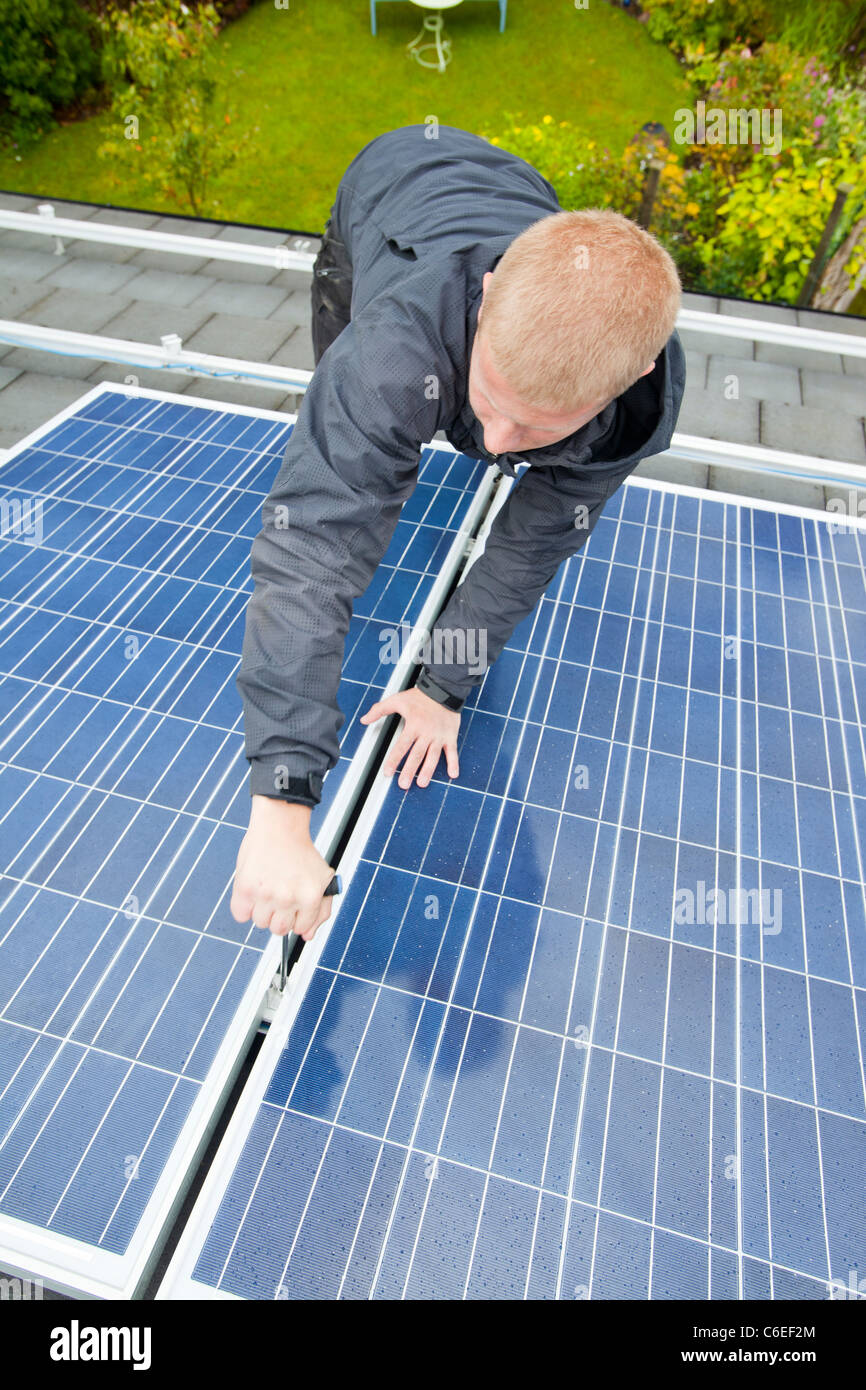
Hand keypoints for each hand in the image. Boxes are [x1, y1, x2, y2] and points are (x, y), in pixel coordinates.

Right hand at [230, 796, 335, 941]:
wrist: (280, 826)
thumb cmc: (300, 852)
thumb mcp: (322, 879)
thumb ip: (321, 910)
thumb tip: (308, 936)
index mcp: (310, 897)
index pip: (300, 929)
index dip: (295, 915)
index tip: (293, 901)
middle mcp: (288, 898)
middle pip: (278, 930)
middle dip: (279, 915)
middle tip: (279, 893)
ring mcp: (265, 894)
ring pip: (260, 923)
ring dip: (261, 909)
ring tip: (267, 887)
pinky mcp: (245, 888)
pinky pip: (240, 915)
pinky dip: (244, 906)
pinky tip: (253, 889)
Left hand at [360, 687, 459, 789]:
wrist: (444, 688)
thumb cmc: (420, 696)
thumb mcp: (397, 699)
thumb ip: (379, 710)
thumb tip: (364, 719)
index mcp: (413, 725)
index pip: (402, 746)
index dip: (394, 760)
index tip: (388, 771)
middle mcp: (427, 733)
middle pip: (417, 755)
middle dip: (409, 770)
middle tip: (403, 784)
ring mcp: (439, 736)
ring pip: (433, 756)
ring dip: (428, 771)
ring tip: (422, 783)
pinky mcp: (450, 736)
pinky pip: (453, 752)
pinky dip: (454, 763)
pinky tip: (453, 774)